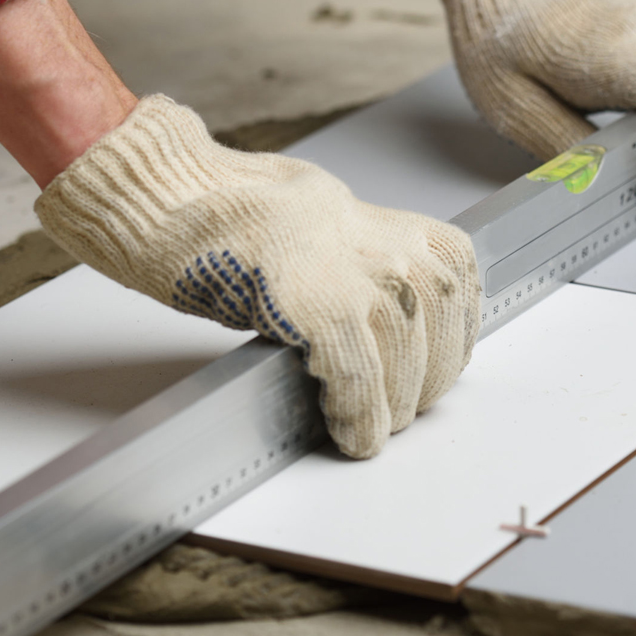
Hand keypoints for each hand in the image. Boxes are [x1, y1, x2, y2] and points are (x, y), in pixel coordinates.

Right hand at [35, 96, 479, 458]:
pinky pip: (357, 378)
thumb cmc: (237, 218)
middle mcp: (387, 243)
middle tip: (405, 411)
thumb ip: (371, 269)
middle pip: (435, 325)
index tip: (440, 368)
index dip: (453, 338)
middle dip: (427, 378)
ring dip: (394, 404)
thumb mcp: (330, 228)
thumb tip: (395, 329)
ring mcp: (356, 274)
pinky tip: (350, 436)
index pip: (458, 286)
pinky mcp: (318, 305)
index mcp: (395, 223)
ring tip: (376, 428)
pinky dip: (358, 415)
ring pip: (404, 357)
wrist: (176, 200)